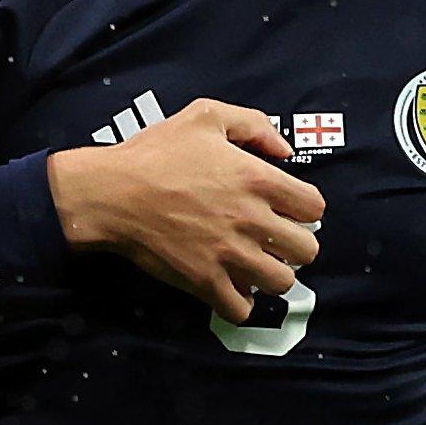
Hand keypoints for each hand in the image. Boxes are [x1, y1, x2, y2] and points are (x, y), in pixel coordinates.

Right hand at [47, 98, 325, 322]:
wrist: (111, 193)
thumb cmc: (156, 153)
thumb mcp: (206, 116)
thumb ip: (254, 125)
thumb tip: (285, 151)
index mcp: (258, 179)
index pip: (314, 207)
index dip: (305, 208)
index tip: (290, 210)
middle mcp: (252, 220)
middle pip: (306, 250)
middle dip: (296, 245)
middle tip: (276, 239)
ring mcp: (229, 255)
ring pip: (282, 283)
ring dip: (273, 274)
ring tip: (257, 264)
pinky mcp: (204, 282)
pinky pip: (242, 309)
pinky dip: (241, 302)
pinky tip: (233, 285)